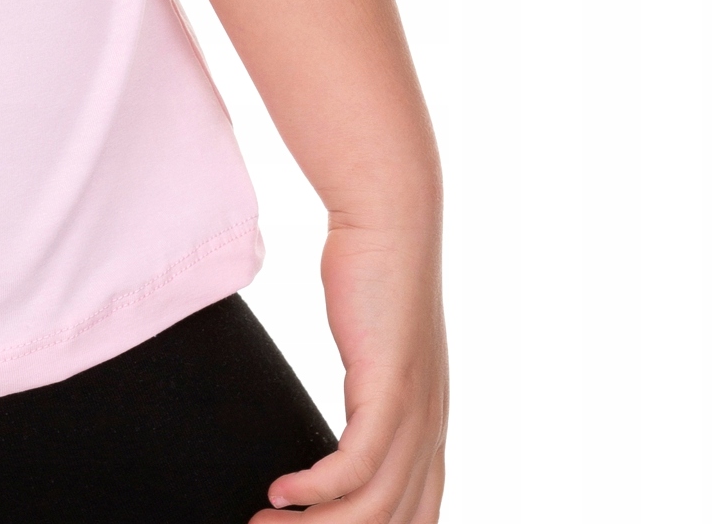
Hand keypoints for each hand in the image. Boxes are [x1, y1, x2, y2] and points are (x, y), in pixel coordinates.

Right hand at [256, 220, 445, 522]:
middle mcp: (431, 430)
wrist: (389, 218)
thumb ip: (370, 397)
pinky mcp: (391, 389)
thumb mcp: (376, 352)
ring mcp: (416, 413)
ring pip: (374, 507)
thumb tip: (339, 431)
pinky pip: (356, 465)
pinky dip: (316, 489)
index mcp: (430, 427)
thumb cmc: (373, 275)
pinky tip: (279, 492)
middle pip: (393, 523)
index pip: (417, 516)